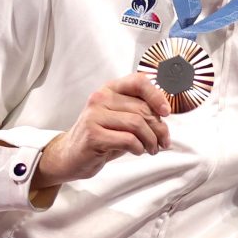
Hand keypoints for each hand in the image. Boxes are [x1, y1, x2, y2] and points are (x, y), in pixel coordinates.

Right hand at [32, 74, 171, 196]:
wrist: (71, 156)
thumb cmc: (102, 136)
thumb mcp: (121, 119)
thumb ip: (139, 111)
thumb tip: (166, 113)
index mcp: (109, 90)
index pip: (139, 81)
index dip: (157, 96)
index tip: (166, 112)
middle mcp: (100, 98)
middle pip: (143, 109)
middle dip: (159, 128)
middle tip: (163, 141)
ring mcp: (94, 116)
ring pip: (138, 124)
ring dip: (151, 140)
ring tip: (152, 149)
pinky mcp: (93, 135)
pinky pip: (128, 139)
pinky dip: (139, 148)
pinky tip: (137, 151)